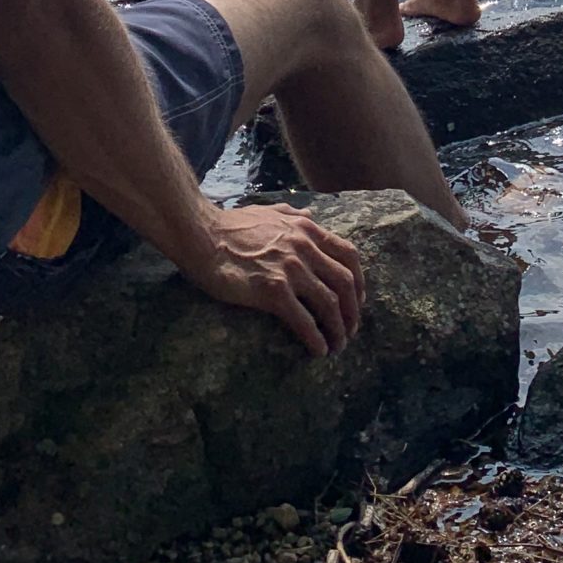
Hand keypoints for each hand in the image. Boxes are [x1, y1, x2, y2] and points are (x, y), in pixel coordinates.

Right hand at [183, 203, 365, 354]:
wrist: (202, 235)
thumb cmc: (230, 225)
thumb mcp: (269, 211)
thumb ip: (293, 215)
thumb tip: (311, 216)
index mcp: (306, 229)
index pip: (349, 255)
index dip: (360, 281)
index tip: (358, 300)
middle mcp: (304, 248)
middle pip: (345, 282)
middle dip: (353, 310)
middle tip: (350, 329)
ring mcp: (290, 269)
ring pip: (329, 303)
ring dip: (339, 329)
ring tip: (337, 346)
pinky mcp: (272, 291)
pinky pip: (303, 320)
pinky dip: (315, 338)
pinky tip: (318, 350)